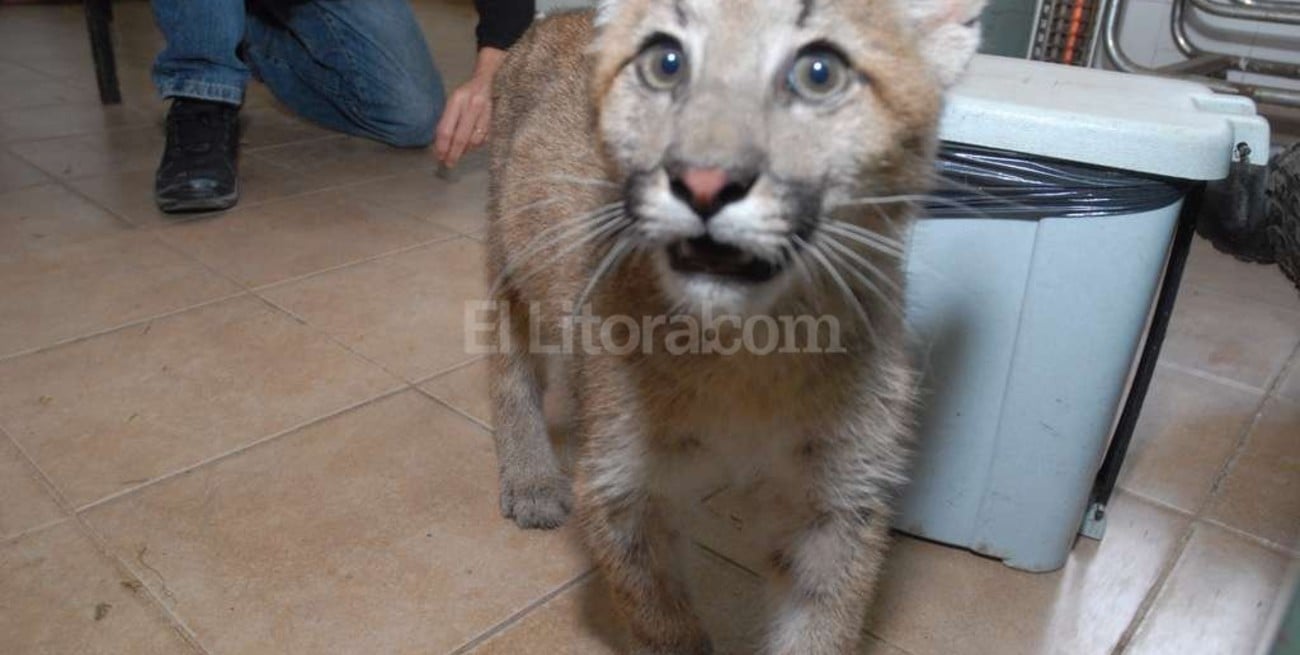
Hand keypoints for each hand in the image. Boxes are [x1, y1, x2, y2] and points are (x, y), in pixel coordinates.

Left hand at [435, 47, 506, 167]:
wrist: (488, 79)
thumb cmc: (466, 92)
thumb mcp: (453, 101)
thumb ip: (446, 120)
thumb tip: (440, 144)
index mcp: (457, 100)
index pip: (447, 129)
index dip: (442, 146)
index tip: (438, 156)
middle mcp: (471, 106)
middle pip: (460, 138)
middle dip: (453, 154)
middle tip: (448, 163)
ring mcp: (485, 113)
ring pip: (473, 141)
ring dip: (465, 151)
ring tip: (459, 154)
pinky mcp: (493, 119)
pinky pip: (483, 138)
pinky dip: (475, 145)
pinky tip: (470, 146)